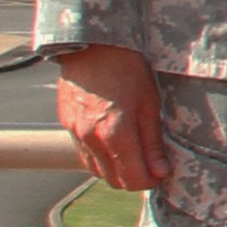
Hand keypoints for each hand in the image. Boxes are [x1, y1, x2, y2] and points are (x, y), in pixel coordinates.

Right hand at [54, 44, 167, 191]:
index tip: (161, 172)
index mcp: (115, 134)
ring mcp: (75, 133)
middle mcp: (91, 139)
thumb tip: (160, 171)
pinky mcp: (66, 125)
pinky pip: (83, 154)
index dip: (150, 181)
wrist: (93, 45)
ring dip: (115, 170)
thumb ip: (153, 142)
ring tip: (132, 154)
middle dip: (134, 179)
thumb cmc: (127, 69)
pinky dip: (99, 157)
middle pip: (113, 180)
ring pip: (96, 170)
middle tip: (150, 165)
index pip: (133, 179)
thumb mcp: (150, 104)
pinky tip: (113, 143)